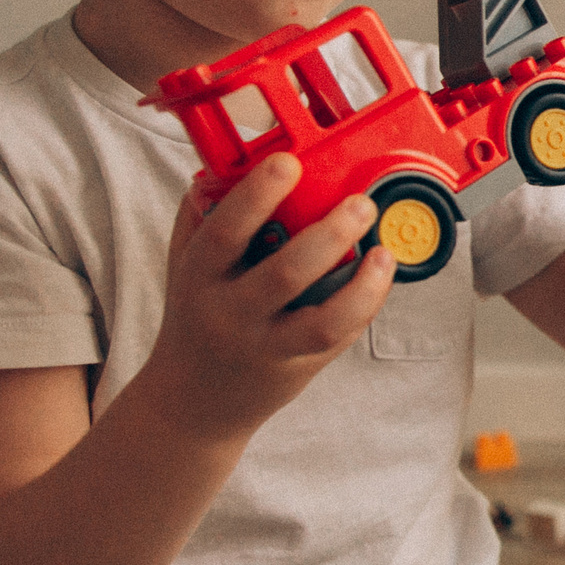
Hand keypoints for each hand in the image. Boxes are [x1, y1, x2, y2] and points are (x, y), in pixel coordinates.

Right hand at [142, 154, 395, 439]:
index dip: (257, 195)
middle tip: (360, 203)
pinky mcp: (298, 365)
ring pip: (322, 319)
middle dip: (329, 234)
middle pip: (285, 274)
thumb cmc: (195, 315)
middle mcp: (232, 314)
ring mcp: (268, 345)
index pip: (225, 232)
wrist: (192, 402)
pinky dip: (365, 304)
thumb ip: (201, 214)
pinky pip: (339, 336)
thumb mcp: (183, 262)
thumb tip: (225, 163)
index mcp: (199, 277)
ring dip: (362, 283)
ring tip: (381, 248)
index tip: (290, 163)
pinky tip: (379, 273)